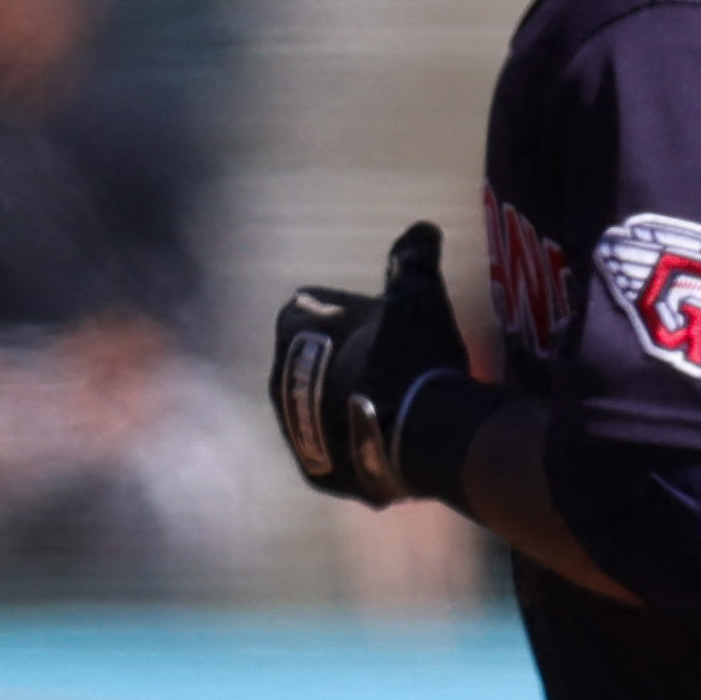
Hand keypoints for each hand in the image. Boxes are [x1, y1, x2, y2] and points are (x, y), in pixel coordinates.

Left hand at [269, 219, 466, 504]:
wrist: (418, 432)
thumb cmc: (412, 350)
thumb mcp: (417, 294)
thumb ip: (413, 259)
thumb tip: (422, 227)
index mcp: (291, 325)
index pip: (312, 306)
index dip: (349, 311)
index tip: (382, 321)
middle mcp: (278, 377)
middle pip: (315, 360)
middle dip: (345, 360)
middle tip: (393, 363)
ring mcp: (293, 429)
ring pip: (322, 408)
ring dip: (349, 403)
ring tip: (395, 405)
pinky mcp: (315, 472)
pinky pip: (335, 452)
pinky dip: (357, 445)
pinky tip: (390, 439)